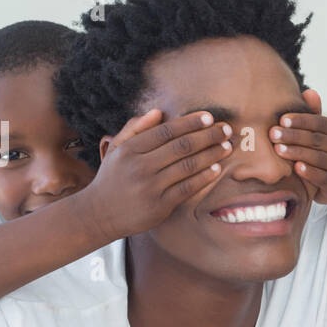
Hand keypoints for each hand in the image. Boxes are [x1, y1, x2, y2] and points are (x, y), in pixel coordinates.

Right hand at [78, 108, 233, 242]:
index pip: (166, 131)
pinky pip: (187, 188)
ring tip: (227, 146)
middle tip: (226, 129)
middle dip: (208, 136)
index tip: (208, 117)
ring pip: (188, 166)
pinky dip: (204, 177)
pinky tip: (217, 168)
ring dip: (211, 154)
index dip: (190, 122)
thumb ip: (135, 128)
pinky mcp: (160, 206)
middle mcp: (140, 166)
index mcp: (130, 149)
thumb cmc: (112, 177)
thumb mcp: (116, 149)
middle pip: (181, 146)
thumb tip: (158, 112)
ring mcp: (150, 187)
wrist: (99, 214)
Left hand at [271, 89, 326, 205]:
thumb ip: (313, 116)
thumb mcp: (317, 135)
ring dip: (297, 152)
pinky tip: (296, 168)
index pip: (320, 122)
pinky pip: (322, 177)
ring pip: (318, 158)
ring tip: (278, 149)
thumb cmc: (320, 154)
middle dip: (293, 136)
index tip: (281, 120)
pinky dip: (309, 172)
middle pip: (317, 139)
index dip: (301, 120)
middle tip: (273, 134)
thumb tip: (309, 91)